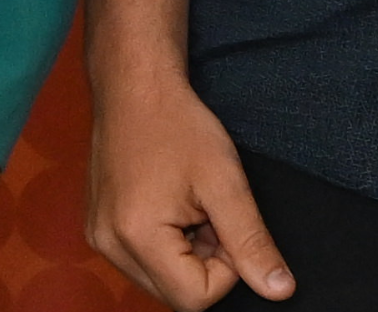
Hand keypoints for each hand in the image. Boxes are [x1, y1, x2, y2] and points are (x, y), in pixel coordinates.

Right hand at [87, 64, 291, 307]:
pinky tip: (170, 204)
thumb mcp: (225, 182)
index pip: (195, 299)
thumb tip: (278, 289)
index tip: (223, 222)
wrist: (134, 87)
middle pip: (175, 294)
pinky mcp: (99, 228)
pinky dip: (165, 243)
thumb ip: (252, 242)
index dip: (225, 268)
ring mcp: (99, 237)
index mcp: (136, 236)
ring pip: (160, 279)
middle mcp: (108, 244)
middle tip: (206, 211)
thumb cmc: (177, 124)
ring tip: (187, 205)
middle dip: (204, 262)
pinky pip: (142, 260)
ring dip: (186, 254)